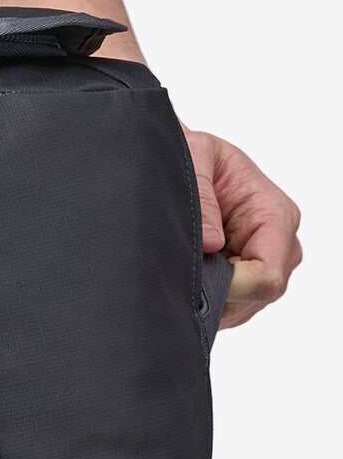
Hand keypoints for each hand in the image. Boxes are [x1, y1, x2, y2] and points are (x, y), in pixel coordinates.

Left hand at [186, 129, 300, 328]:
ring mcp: (265, 261)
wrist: (187, 158)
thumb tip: (211, 242)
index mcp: (274, 214)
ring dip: (211, 297)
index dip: (232, 287)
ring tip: (181, 269)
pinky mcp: (248, 274)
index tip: (195, 278)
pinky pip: (233, 303)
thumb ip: (202, 196)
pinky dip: (208, 298)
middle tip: (178, 274)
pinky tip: (188, 275)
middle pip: (259, 294)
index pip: (267, 275)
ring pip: (245, 304)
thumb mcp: (195, 156)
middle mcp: (279, 242)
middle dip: (218, 293)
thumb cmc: (194, 155)